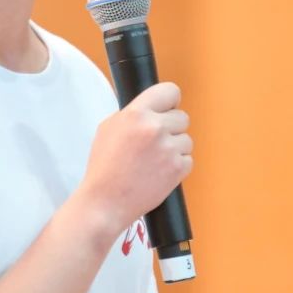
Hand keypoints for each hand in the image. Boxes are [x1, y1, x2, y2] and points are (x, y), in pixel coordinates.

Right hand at [74, 81, 192, 239]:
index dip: (170, 101)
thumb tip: (152, 108)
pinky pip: (188, 159)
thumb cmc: (104, 167)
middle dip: (171, 129)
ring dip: (175, 149)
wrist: (106, 201)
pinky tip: (158, 172)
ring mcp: (168, 148)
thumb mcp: (109, 128)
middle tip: (155, 143)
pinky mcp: (178, 168)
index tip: (167, 110)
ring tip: (153, 161)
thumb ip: (133, 114)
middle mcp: (155, 128)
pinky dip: (177, 166)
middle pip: (182, 117)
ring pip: (187, 139)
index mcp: (136, 113)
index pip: (170, 91)